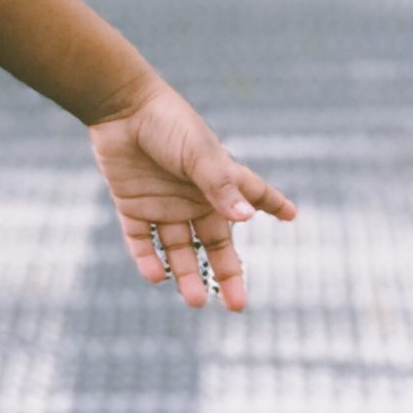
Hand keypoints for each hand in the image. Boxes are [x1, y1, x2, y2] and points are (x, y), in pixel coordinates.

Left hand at [87, 79, 296, 310]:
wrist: (119, 108)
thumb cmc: (167, 124)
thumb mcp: (199, 155)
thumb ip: (221, 187)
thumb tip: (248, 219)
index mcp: (218, 179)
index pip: (253, 194)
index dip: (273, 203)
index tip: (292, 215)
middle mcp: (194, 196)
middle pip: (216, 242)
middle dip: (227, 273)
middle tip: (237, 305)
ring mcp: (163, 203)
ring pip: (178, 248)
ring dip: (186, 274)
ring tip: (194, 302)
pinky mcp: (133, 205)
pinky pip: (141, 240)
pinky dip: (148, 259)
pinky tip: (156, 276)